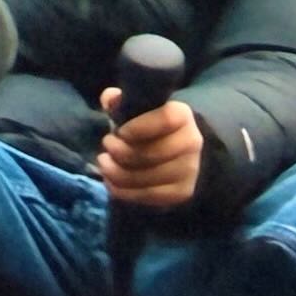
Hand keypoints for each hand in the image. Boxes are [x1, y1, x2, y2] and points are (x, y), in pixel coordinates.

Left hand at [97, 88, 203, 208]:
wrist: (179, 151)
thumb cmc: (152, 124)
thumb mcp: (139, 108)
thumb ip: (121, 101)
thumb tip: (109, 99)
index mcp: (182, 115)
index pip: (165, 120)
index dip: (139, 127)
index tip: (120, 132)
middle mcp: (191, 142)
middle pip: (153, 153)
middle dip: (122, 152)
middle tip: (106, 145)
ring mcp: (189, 170)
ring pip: (148, 178)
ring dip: (118, 173)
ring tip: (104, 163)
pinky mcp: (182, 192)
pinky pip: (149, 196)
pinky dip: (125, 191)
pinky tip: (111, 181)